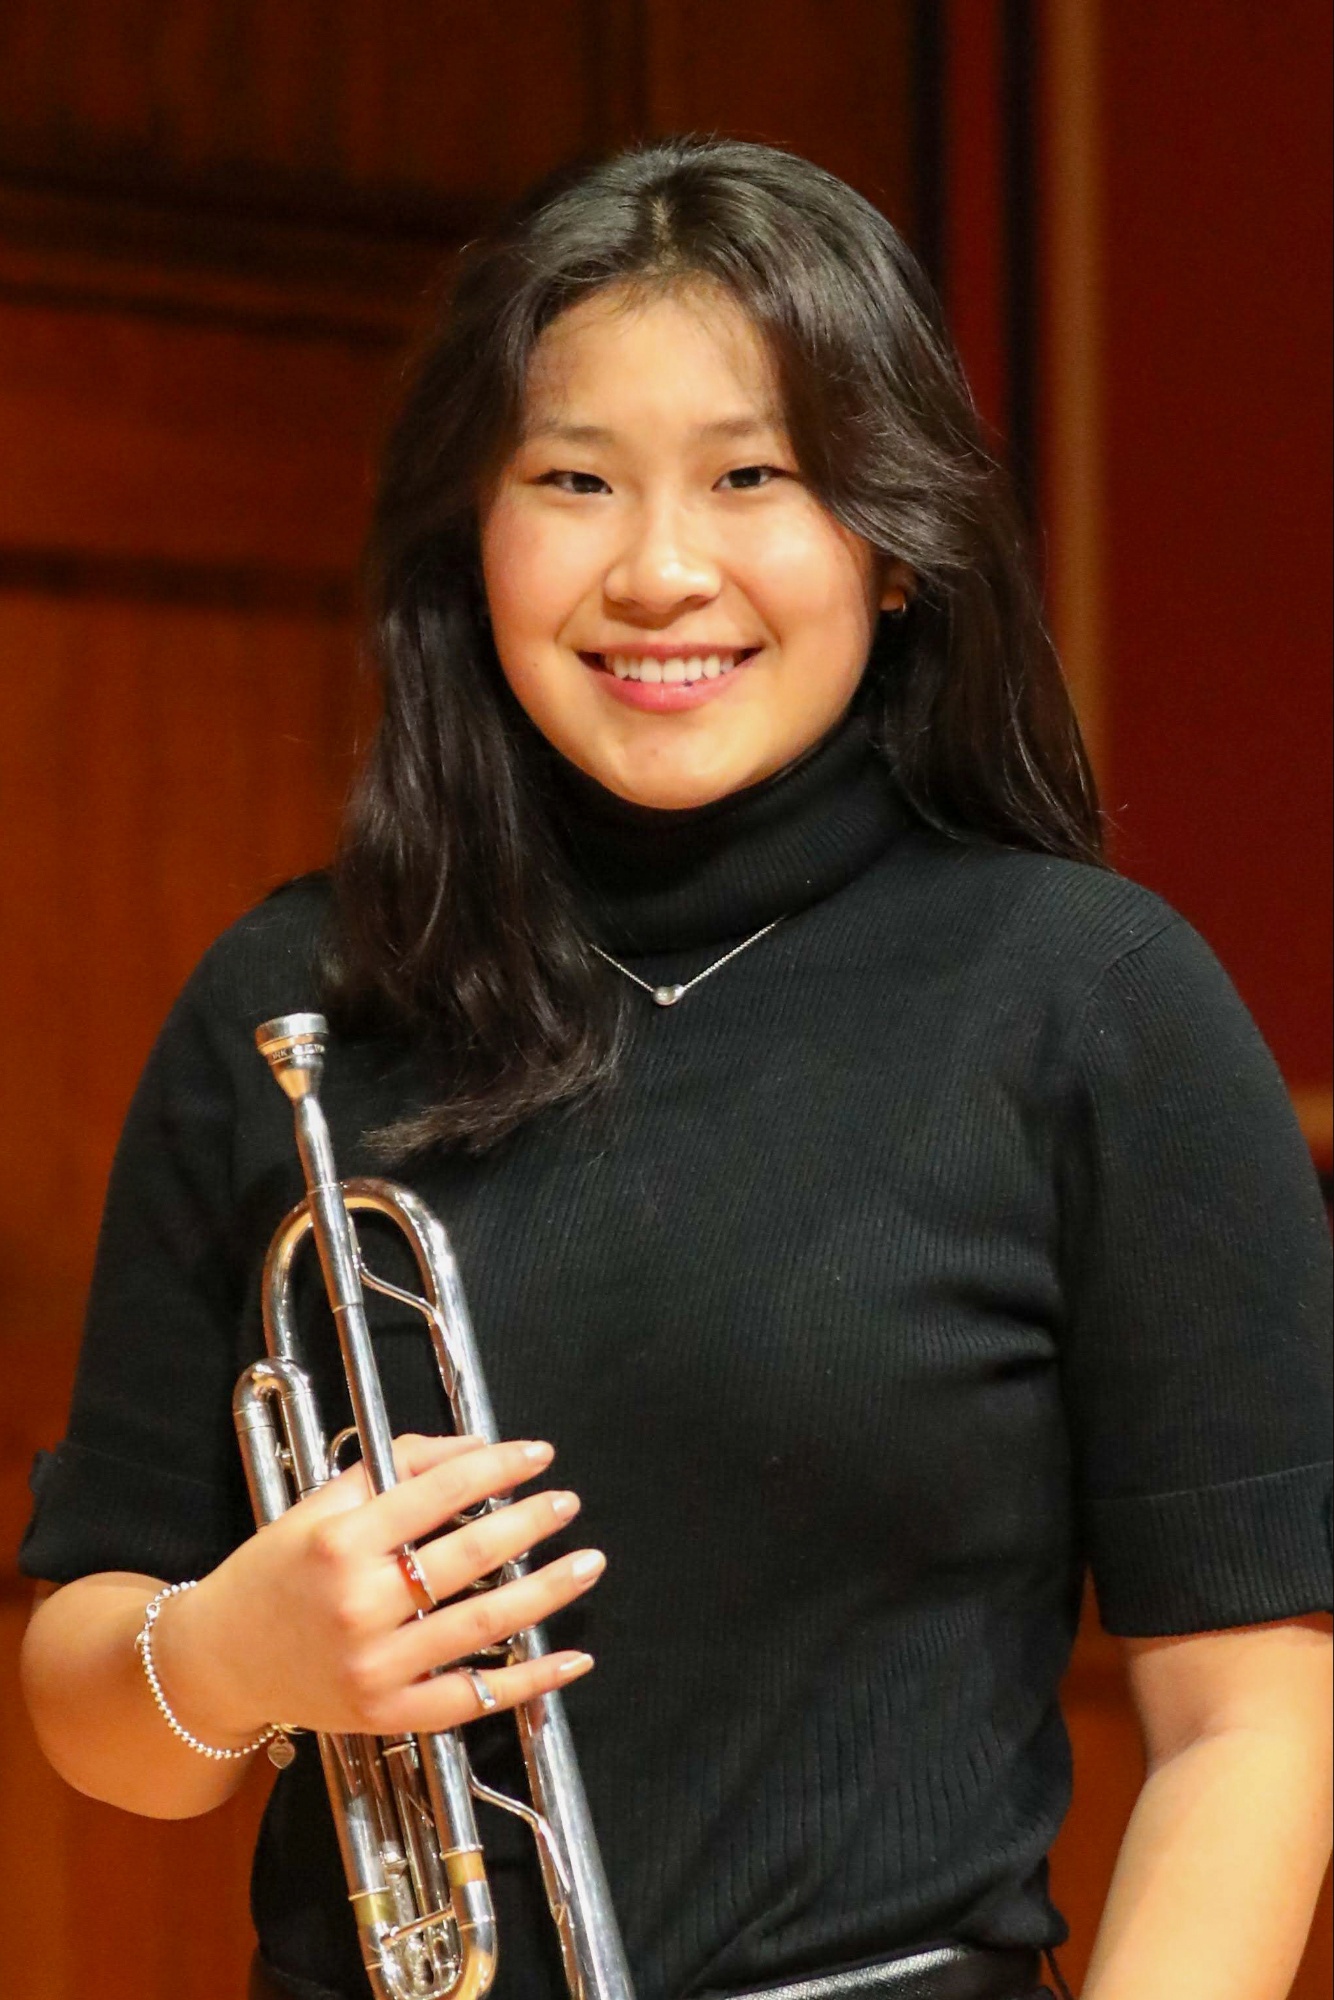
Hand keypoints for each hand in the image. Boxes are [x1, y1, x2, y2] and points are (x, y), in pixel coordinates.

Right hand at [154, 1435, 602, 1744]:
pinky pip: (473, 1699)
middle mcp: (359, 1604)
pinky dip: (529, 1681)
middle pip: (467, 1558)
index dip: (496, 1468)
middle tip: (567, 1503)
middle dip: (529, 1524)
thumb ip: (394, 1469)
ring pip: (482, 1624)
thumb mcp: (319, 1506)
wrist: (218, 1661)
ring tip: (586, 1563)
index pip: (437, 1494)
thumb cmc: (273, 1573)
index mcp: (339, 1542)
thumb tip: (474, 1448)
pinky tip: (571, 1658)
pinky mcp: (387, 1714)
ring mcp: (375, 1666)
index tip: (538, 1454)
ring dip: (546, 1592)